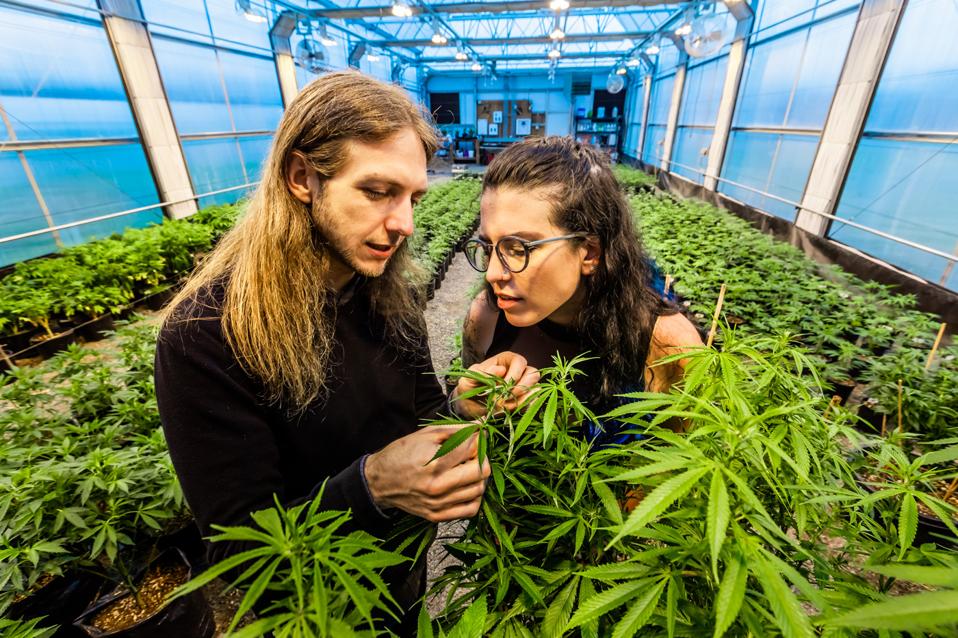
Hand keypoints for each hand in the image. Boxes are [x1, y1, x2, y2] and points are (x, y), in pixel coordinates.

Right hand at [364, 425, 490, 522]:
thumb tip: (479, 427)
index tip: (475, 435)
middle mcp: (438, 485)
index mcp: (434, 462)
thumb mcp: (425, 435)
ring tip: (468, 467)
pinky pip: (471, 509)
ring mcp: (438, 503)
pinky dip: (474, 497)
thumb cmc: (401, 454)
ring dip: (479, 476)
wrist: (379, 482)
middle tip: (473, 452)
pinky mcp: (437, 516)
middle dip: (482, 456)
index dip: (478, 438)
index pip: (472, 448)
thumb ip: (455, 430)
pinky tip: (466, 486)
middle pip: (482, 471)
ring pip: (479, 489)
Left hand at [452, 351, 539, 418]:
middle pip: (533, 374)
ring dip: (521, 400)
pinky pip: (533, 401)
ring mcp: (523, 385)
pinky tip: (509, 410)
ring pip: (535, 388)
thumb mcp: (468, 380)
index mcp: (505, 360)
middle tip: (504, 399)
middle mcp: (517, 370)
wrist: (469, 407)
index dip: (514, 375)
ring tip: (504, 406)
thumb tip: (500, 370)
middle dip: (520, 389)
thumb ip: (482, 374)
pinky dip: (523, 407)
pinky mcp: (525, 399)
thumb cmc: (469, 389)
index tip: (503, 388)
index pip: (519, 362)